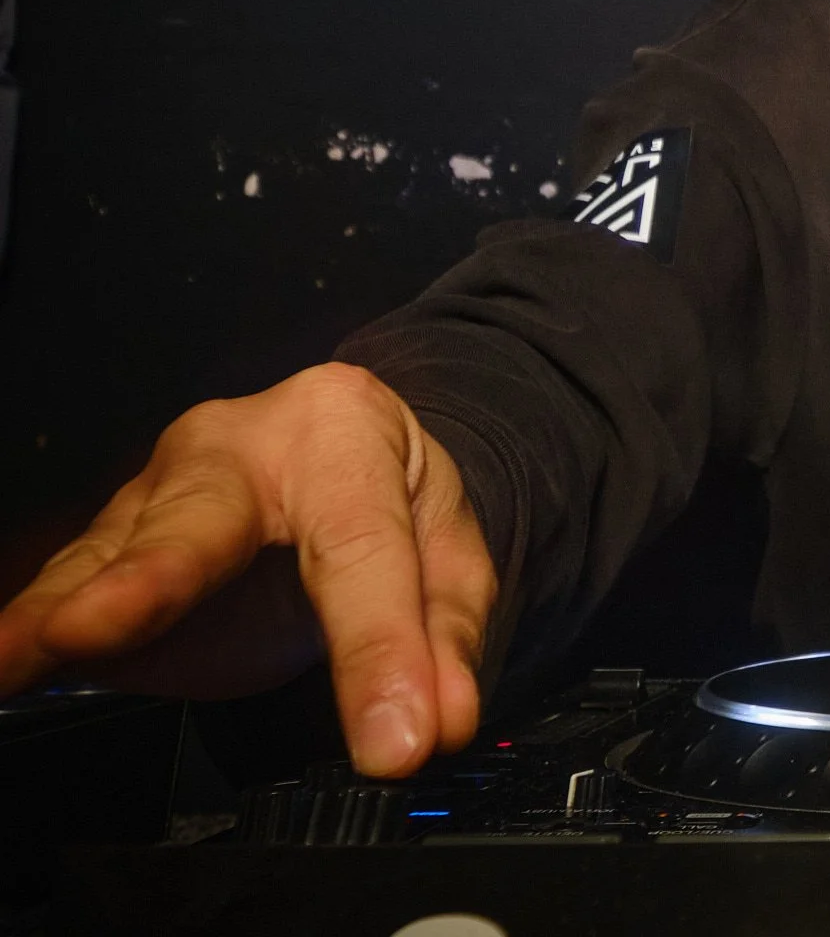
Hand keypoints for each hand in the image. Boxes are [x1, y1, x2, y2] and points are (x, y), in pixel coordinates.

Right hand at [0, 363, 495, 778]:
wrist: (333, 452)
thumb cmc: (381, 493)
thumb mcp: (445, 545)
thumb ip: (444, 632)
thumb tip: (442, 717)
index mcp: (341, 429)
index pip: (364, 548)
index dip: (381, 652)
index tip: (398, 740)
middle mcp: (236, 444)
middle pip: (204, 519)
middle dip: (154, 575)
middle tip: (105, 628)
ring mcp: (158, 492)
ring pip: (114, 551)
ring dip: (71, 606)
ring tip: (39, 645)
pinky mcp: (106, 546)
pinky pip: (67, 586)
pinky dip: (30, 628)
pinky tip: (10, 660)